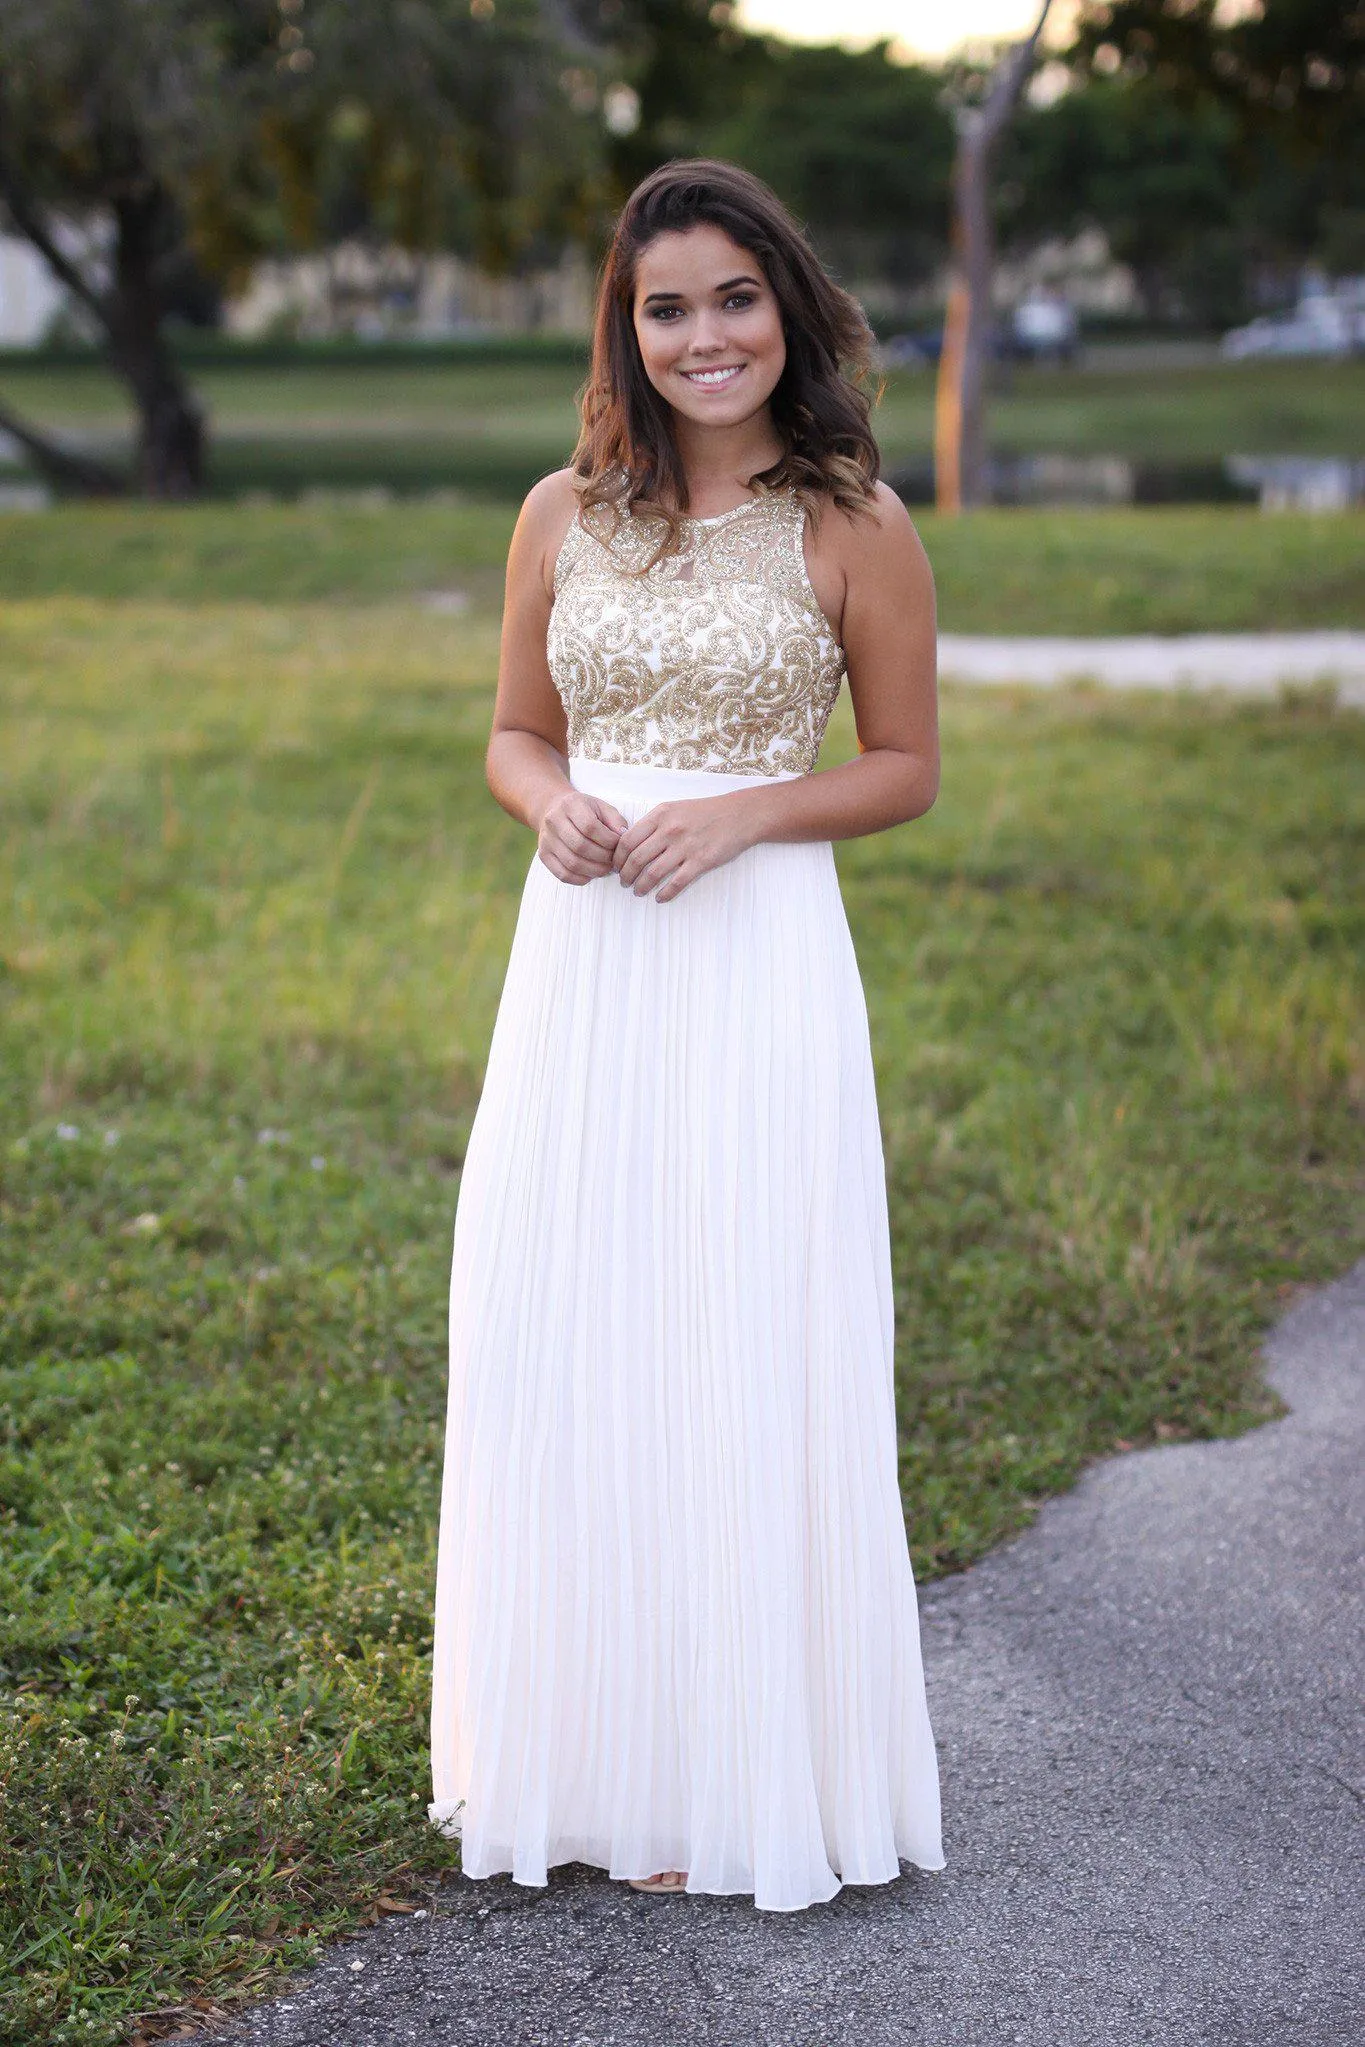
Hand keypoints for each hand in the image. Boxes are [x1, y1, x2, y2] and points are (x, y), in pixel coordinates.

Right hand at [536, 789, 628, 883]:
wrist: (554, 809)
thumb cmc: (584, 810)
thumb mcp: (601, 807)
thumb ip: (616, 820)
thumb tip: (623, 837)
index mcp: (570, 804)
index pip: (590, 827)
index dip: (608, 840)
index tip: (618, 845)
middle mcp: (554, 820)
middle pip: (580, 846)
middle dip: (603, 857)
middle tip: (614, 861)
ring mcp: (546, 839)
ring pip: (572, 862)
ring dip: (594, 870)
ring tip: (606, 869)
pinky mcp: (544, 855)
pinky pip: (562, 874)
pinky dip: (580, 879)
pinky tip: (591, 874)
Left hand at [612, 795, 755, 902]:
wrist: (738, 815)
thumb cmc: (704, 812)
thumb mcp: (674, 808)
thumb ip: (653, 823)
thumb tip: (629, 843)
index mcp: (660, 815)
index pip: (627, 840)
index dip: (617, 857)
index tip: (615, 866)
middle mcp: (670, 830)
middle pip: (636, 859)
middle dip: (625, 875)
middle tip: (623, 882)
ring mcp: (685, 846)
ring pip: (653, 873)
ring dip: (641, 886)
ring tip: (638, 891)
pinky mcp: (701, 861)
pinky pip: (676, 883)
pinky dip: (664, 894)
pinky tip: (659, 898)